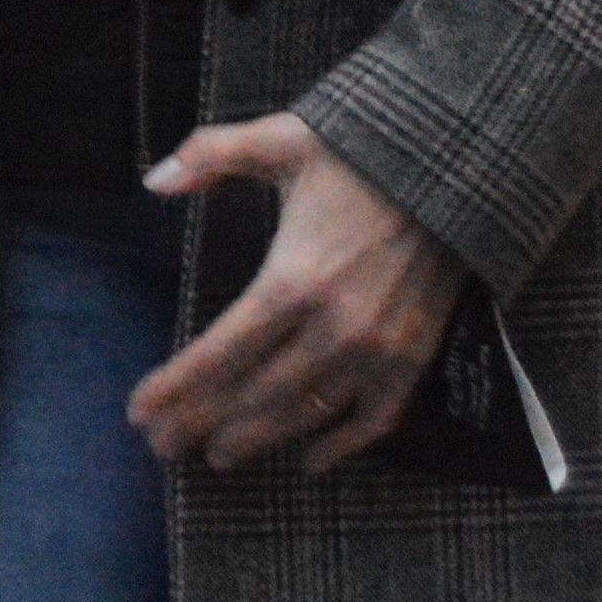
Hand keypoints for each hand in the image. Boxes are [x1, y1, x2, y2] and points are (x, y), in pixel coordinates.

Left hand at [130, 112, 464, 472]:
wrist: (462, 165)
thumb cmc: (363, 152)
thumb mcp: (279, 140)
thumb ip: (210, 156)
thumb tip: (153, 181)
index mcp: (293, 279)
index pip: (220, 352)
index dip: (176, 388)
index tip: (139, 413)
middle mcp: (335, 326)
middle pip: (255, 395)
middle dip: (202, 424)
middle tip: (164, 447)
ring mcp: (380, 348)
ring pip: (307, 414)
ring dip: (260, 439)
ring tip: (220, 456)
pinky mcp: (417, 356)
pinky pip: (377, 418)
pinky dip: (343, 446)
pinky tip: (310, 461)